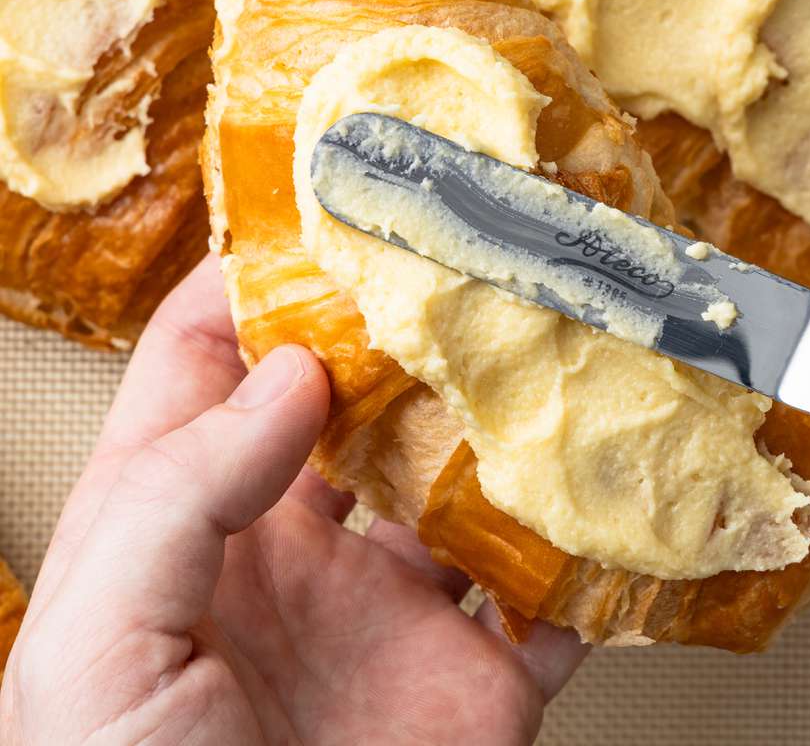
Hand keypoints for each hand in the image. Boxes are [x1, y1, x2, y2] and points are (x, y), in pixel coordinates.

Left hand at [0, 257, 585, 744]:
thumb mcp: (94, 651)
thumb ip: (178, 497)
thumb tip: (289, 376)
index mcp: (187, 536)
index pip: (209, 373)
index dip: (255, 285)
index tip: (322, 209)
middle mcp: (300, 560)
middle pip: (366, 412)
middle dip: (418, 332)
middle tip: (472, 252)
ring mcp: (399, 621)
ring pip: (476, 490)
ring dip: (523, 425)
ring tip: (567, 344)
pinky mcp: (487, 687)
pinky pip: (563, 602)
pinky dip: (607, 551)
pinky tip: (627, 488)